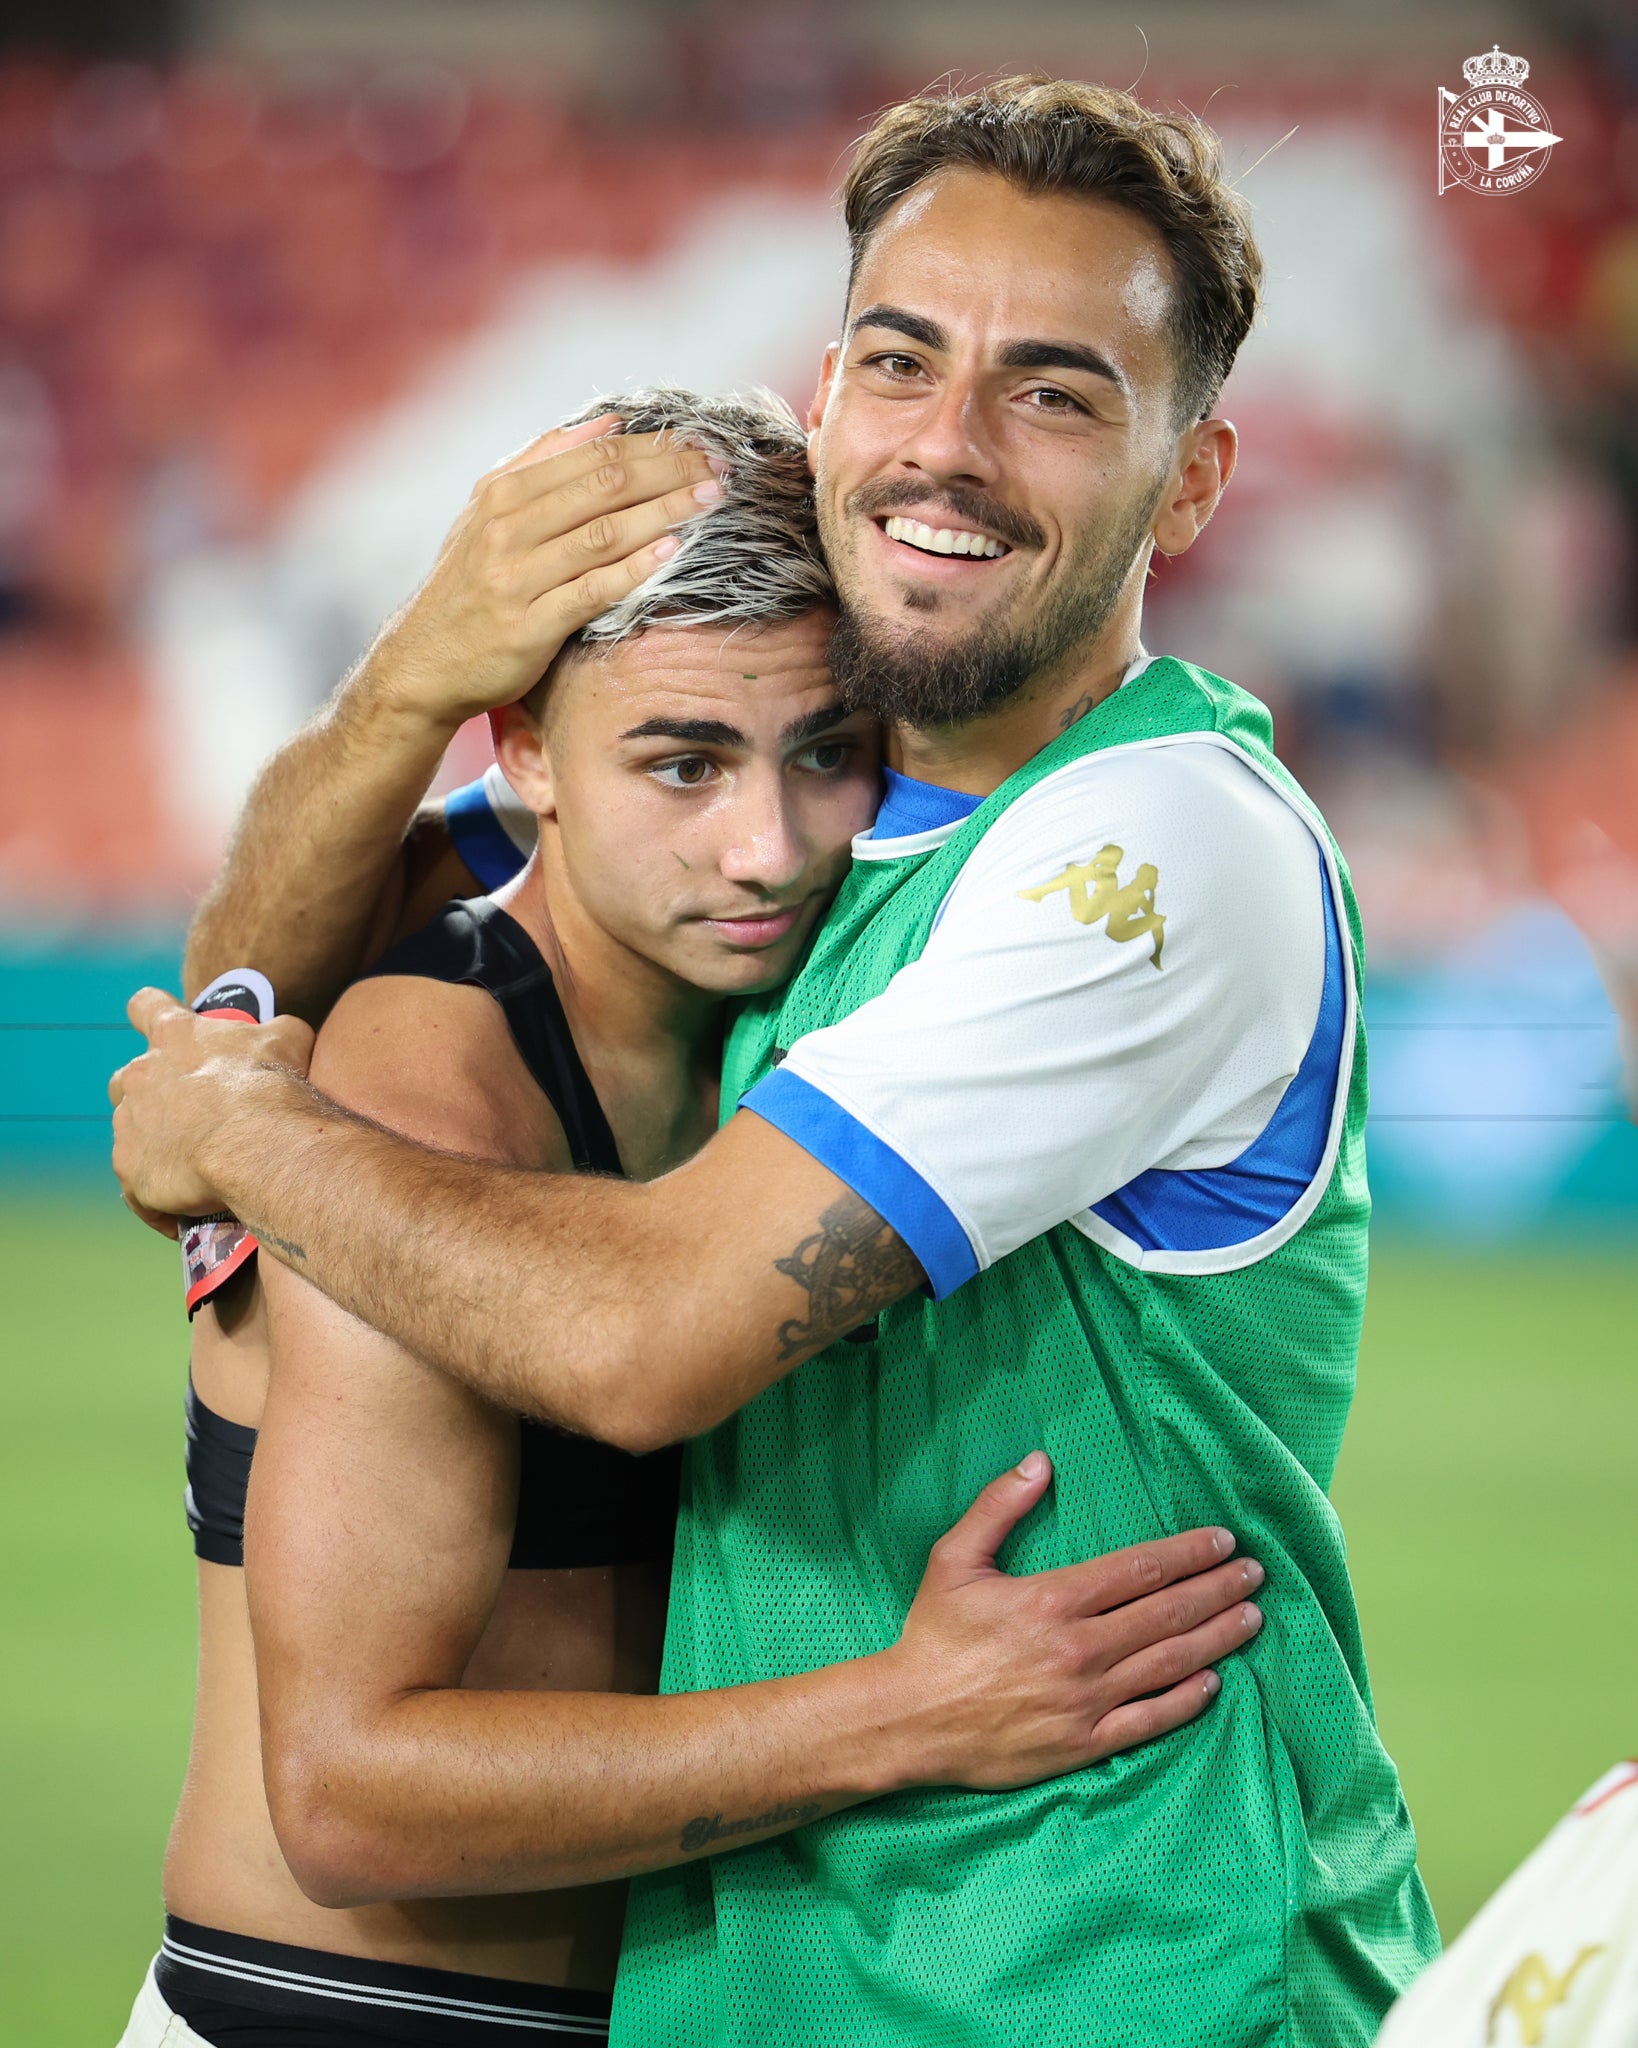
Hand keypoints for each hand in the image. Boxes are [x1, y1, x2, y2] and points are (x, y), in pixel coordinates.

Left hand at [110, 988, 314, 1223]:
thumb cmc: (272, 1085)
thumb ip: (274, 1031)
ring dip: (157, 1146)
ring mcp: (129, 1125)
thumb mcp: (289, 1038)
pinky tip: (192, 1212)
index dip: (151, 1012)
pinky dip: (162, 1200)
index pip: (147, 1006)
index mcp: (175, 1034)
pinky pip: (140, 1190)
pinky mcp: (130, 1171)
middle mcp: (140, 1075)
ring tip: (196, 1169)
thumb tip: (278, 1036)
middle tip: (192, 1114)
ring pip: (132, 1134)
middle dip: (150, 1093)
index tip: (160, 1023)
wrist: (257, 1144)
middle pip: (127, 1079)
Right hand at [365, 413, 725, 726]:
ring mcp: (517, 577)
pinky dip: (635, 568)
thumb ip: (545, 464)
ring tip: (711, 501)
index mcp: (504, 493)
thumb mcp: (490, 513)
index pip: (592, 456)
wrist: (424, 663)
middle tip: (721, 468)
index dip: (653, 447)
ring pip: (604, 533)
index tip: (700, 443)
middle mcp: (507, 527)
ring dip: (665, 512)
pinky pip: (592, 591)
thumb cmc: (470, 585)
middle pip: (605, 486)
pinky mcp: (529, 626)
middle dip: (670, 473)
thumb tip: (608, 423)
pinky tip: (673, 552)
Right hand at [885, 1453, 1262, 1788]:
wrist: (910, 1719)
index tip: (1222, 1541)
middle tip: (1254, 1574)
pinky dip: (1186, 1700)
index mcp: (1053, 1600)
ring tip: (1251, 1617)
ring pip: (1169, 1663)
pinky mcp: (1084, 1742)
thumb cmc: (933, 1636)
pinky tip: (1214, 1683)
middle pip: (1166, 1614)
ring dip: (1217, 1638)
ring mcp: (1086, 1699)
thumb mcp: (954, 1558)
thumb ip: (999, 1506)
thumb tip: (1040, 1462)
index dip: (1187, 1553)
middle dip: (1217, 1589)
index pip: (1139, 1570)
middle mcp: (1079, 1648)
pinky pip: (1150, 1720)